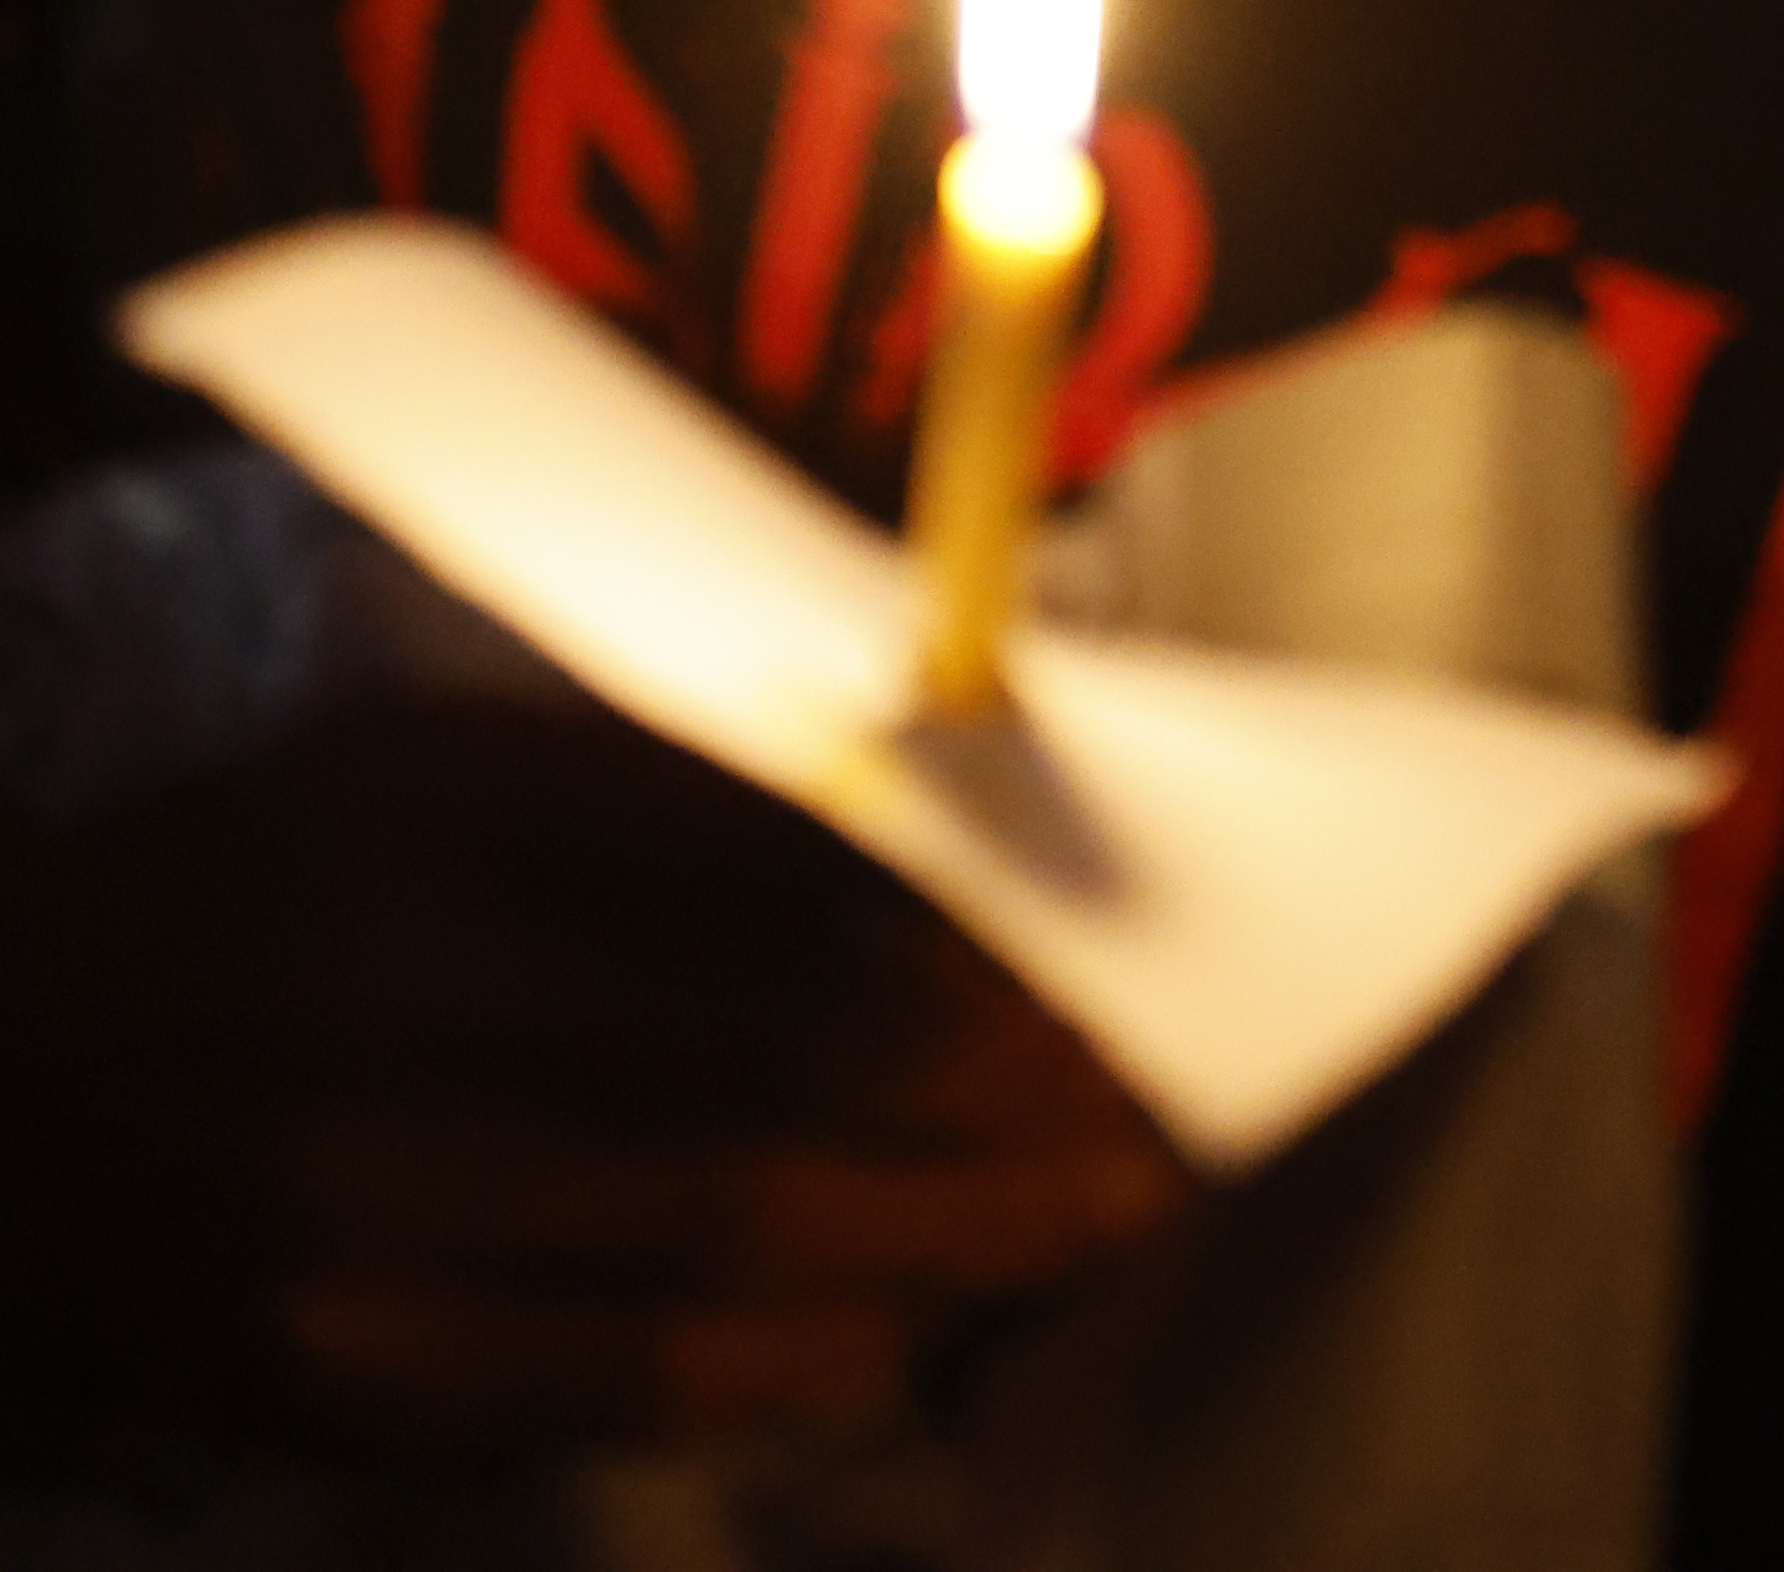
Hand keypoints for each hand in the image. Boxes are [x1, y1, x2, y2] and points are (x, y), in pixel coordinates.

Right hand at [0, 695, 1187, 1456]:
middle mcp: (394, 1000)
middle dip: (1009, 1098)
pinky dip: (787, 1362)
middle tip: (1163, 1114)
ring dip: (951, 1235)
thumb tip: (937, 831)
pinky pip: (610, 1377)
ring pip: (729, 1230)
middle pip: (784, 1057)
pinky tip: (907, 1337)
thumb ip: (664, 796)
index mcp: (431, 816)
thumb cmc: (252, 897)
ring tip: (1100, 1221)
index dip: (977, 937)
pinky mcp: (326, 1364)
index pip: (778, 874)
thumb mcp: (423, 773)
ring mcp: (353, 1205)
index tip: (1118, 966)